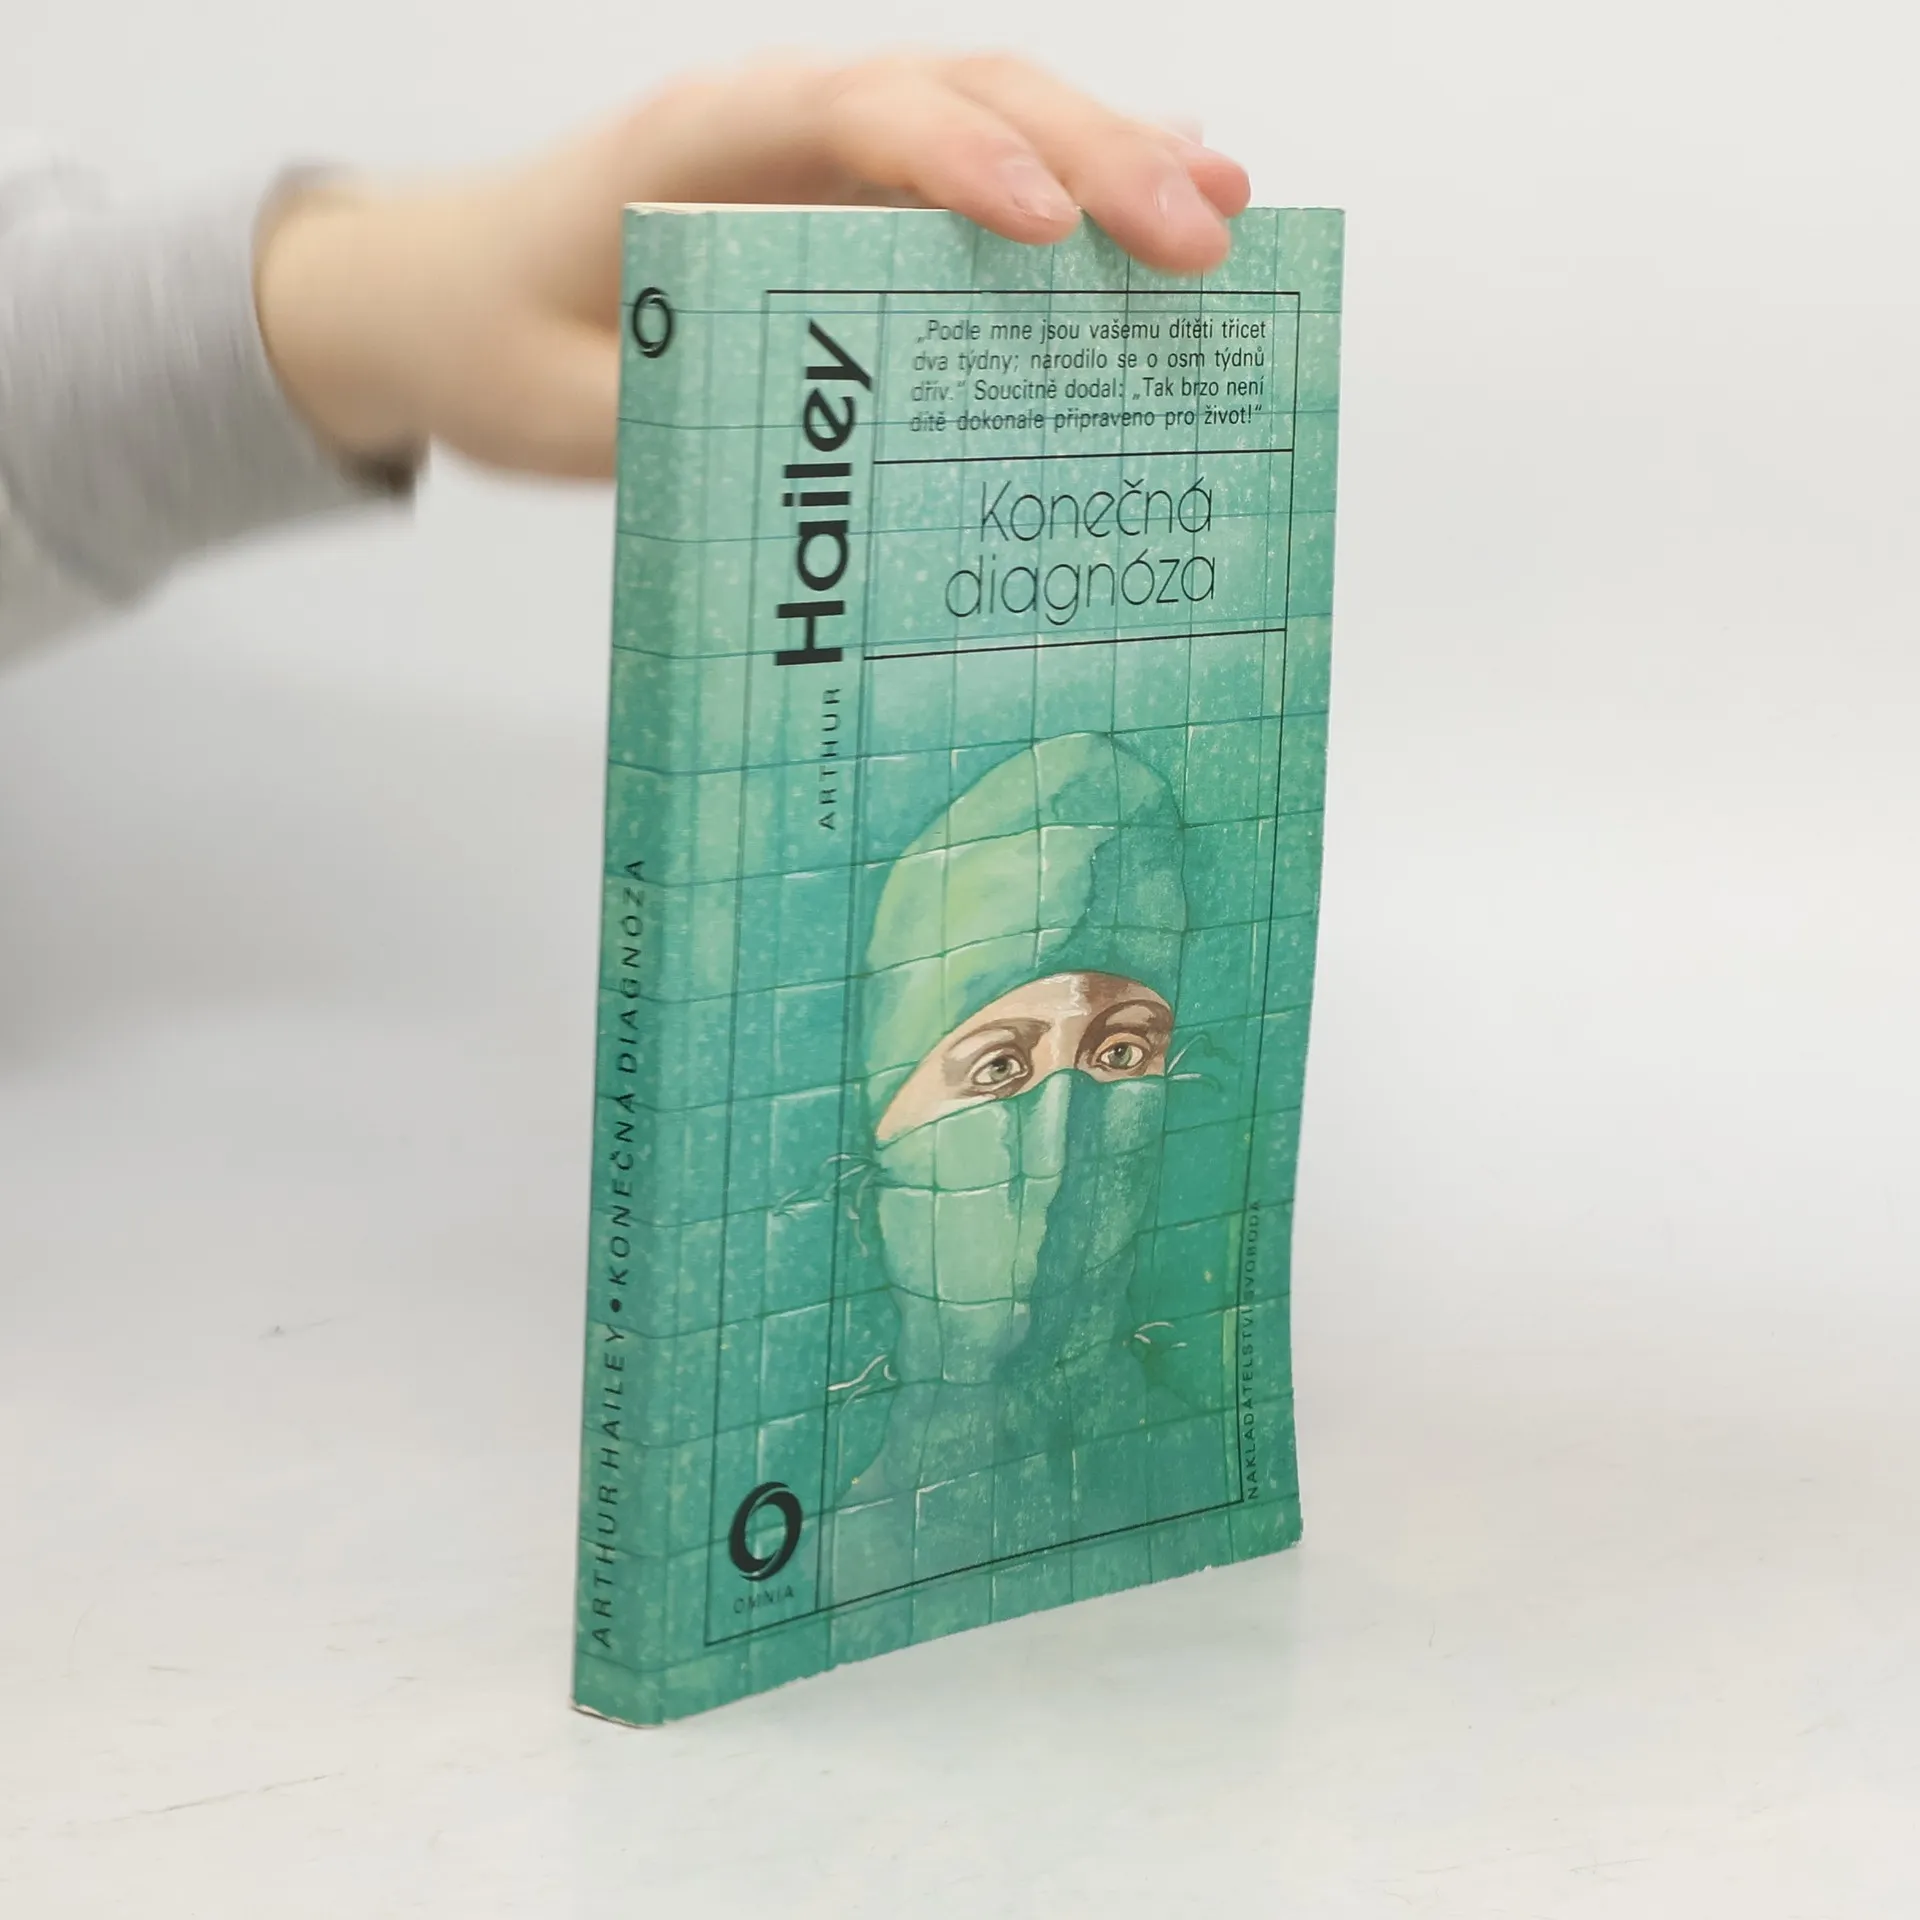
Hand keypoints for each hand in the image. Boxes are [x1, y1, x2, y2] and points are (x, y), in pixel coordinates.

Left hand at [255, 53, 1250, 479]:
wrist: (436, 292)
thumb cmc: (491, 336)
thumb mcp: (563, 411)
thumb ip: (685, 421)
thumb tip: (833, 467)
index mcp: (694, 148)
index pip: (847, 116)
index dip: (957, 159)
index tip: (1049, 227)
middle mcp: (777, 126)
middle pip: (959, 97)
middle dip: (1089, 157)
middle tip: (1203, 234)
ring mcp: (823, 157)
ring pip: (990, 120)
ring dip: (1111, 158)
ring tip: (1227, 213)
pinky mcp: (847, 204)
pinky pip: (972, 176)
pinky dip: (1071, 184)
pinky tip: (1165, 195)